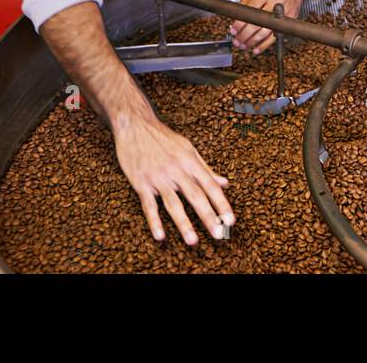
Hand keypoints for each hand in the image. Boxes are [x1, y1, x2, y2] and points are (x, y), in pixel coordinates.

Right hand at [113, 107, 233, 245]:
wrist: (135, 126)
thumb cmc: (164, 138)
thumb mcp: (188, 148)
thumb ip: (206, 168)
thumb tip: (225, 183)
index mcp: (190, 161)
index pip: (210, 185)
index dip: (222, 204)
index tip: (231, 220)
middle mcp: (176, 170)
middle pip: (195, 196)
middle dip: (208, 217)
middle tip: (219, 235)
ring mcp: (158, 177)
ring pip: (173, 203)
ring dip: (184, 224)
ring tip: (193, 241)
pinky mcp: (141, 182)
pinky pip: (149, 205)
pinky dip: (154, 221)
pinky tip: (161, 236)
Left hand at [232, 0, 304, 53]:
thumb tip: (237, 15)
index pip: (251, 10)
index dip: (241, 22)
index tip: (233, 29)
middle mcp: (276, 3)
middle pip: (259, 23)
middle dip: (245, 34)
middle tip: (236, 40)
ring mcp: (283, 14)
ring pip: (266, 32)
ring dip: (253, 41)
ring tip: (243, 45)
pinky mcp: (287, 22)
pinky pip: (275, 37)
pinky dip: (264, 45)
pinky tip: (256, 49)